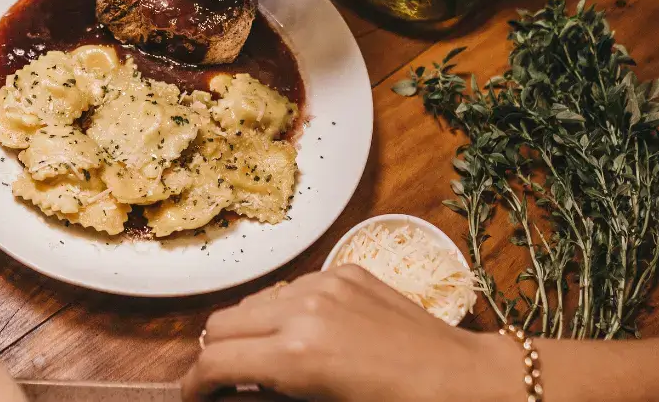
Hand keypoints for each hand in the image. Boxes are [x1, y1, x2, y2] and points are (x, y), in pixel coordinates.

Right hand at [182, 265, 525, 401]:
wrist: (463, 381)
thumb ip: (267, 396)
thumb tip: (230, 394)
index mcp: (296, 355)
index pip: (216, 362)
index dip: (195, 385)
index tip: (194, 396)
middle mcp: (302, 309)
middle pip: (223, 323)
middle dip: (218, 355)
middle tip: (226, 381)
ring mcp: (324, 283)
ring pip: (253, 301)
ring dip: (249, 330)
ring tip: (266, 358)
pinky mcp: (344, 270)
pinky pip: (291, 286)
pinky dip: (285, 310)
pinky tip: (306, 334)